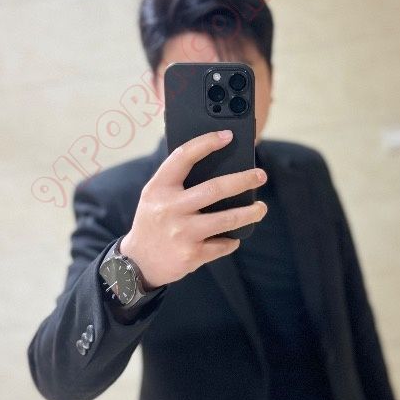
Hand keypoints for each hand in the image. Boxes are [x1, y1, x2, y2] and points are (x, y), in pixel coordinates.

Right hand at [120, 130, 267, 288]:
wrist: (138, 263)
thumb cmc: (154, 222)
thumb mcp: (155, 197)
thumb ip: (177, 182)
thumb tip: (221, 167)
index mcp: (159, 188)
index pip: (184, 157)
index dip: (206, 143)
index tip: (227, 135)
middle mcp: (169, 208)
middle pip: (215, 189)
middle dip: (243, 180)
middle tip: (260, 175)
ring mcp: (181, 233)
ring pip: (227, 219)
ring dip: (250, 213)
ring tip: (261, 208)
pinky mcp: (192, 255)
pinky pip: (223, 244)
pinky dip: (232, 240)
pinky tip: (233, 237)